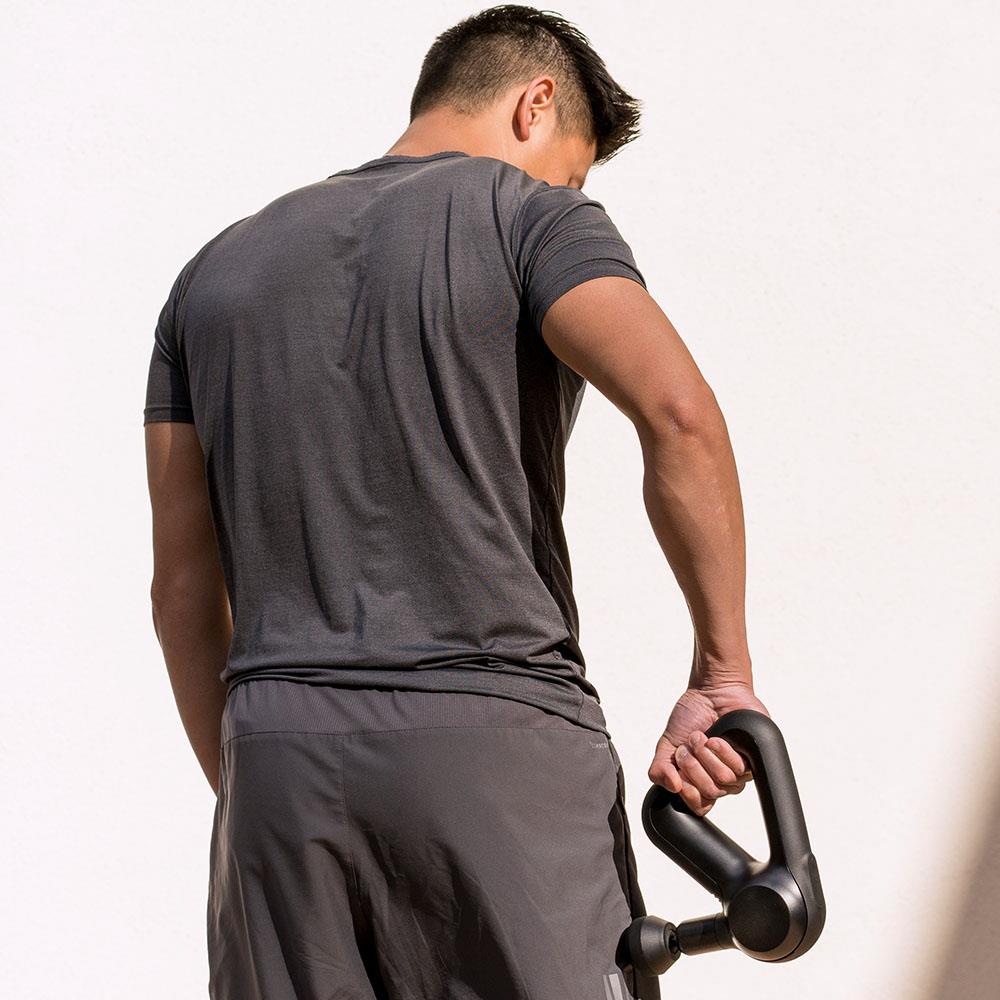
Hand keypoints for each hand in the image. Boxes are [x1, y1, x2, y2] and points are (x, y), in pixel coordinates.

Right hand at [648, 681, 770, 816]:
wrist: (711, 692)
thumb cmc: (692, 716)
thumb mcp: (667, 744)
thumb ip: (659, 769)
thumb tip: (672, 787)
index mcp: (700, 780)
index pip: (699, 806)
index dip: (687, 791)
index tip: (678, 767)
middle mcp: (720, 780)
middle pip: (709, 793)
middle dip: (693, 765)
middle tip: (689, 746)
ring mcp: (737, 771)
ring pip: (724, 782)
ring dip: (706, 755)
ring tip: (702, 737)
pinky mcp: (752, 760)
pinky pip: (739, 770)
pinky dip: (722, 751)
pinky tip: (717, 739)